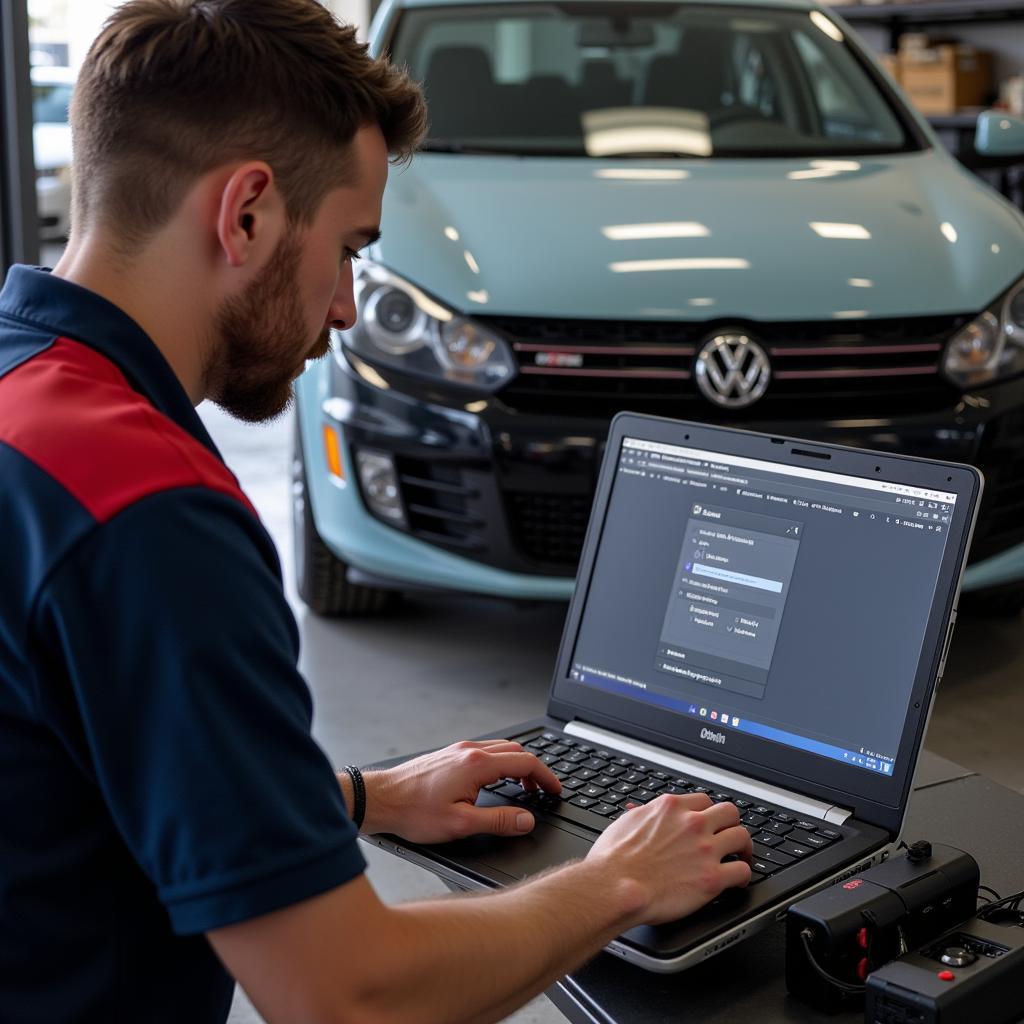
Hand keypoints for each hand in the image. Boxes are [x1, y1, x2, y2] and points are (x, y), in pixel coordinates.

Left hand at [361, 740, 560, 842]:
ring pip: (500, 748)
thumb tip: (527, 820)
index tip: (554, 791)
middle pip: (515, 750)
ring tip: (522, 787)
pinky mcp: (449, 754)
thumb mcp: (461, 824)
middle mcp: (469, 750)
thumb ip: (499, 820)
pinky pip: (484, 751)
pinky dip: (500, 763)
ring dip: (517, 765)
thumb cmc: (414, 812)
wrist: (380, 800)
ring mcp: (458, 750)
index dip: (545, 777)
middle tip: (541, 791)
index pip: (525, 761)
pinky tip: (495, 781)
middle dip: (534, 770)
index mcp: (477, 764)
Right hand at [586, 794, 751, 926]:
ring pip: (742, 837)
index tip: (709, 822)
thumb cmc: (613, 860)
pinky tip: (739, 881)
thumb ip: (642, 815)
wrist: (615, 887)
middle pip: (729, 812)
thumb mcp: (625, 824)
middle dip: (731, 824)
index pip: (703, 801)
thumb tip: (640, 812)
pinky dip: (744, 876)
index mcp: (670, 808)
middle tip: (730, 835)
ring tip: (742, 856)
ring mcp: (705, 850)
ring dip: (743, 848)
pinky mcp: (712, 878)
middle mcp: (692, 824)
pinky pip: (742, 871)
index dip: (708, 813)